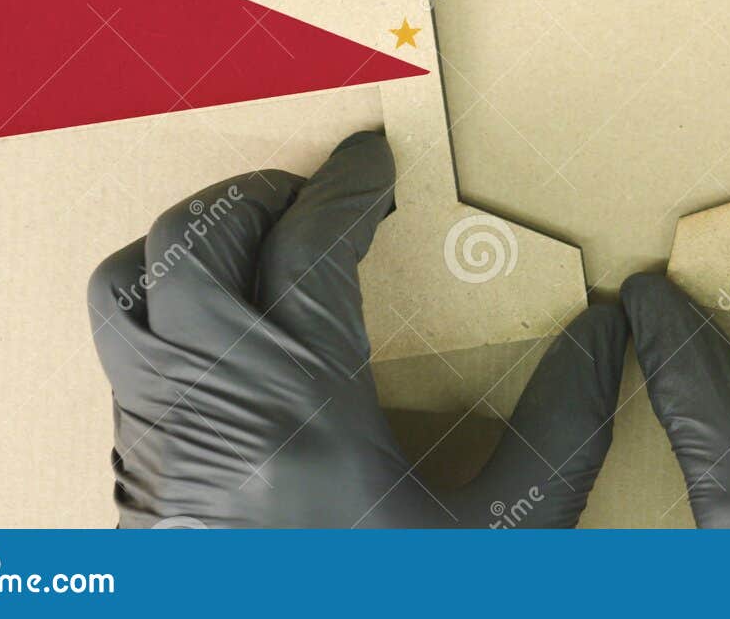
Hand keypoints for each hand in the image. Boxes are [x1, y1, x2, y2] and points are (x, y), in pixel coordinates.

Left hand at [88, 131, 626, 527]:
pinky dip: (163, 315)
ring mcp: (155, 448)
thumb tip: (607, 333)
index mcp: (303, 406)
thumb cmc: (405, 611)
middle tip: (313, 197)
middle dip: (253, 199)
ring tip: (253, 246)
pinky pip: (121, 364)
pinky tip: (228, 345)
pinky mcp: (131, 491)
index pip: (309, 246)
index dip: (347, 185)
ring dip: (187, 249)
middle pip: (194, 245)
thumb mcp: (506, 540)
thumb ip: (563, 428)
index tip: (375, 157)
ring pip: (129, 297)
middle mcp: (208, 409)